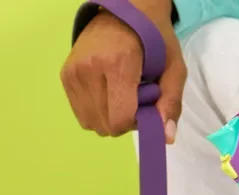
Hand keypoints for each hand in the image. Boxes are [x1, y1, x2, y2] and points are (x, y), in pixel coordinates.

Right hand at [60, 1, 186, 143]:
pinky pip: (80, 115)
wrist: (122, 8)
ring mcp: (74, 74)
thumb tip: (166, 138)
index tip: (143, 106)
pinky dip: (95, 111)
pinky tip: (105, 93)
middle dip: (121, 121)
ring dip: (107, 118)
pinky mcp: (65, 77)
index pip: (120, 119)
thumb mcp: (173, 65)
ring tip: (118, 95)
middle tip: (132, 99)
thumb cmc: (152, 37)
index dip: (135, 121)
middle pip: (105, 126)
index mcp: (118, 63)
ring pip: (90, 124)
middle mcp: (89, 69)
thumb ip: (171, 101)